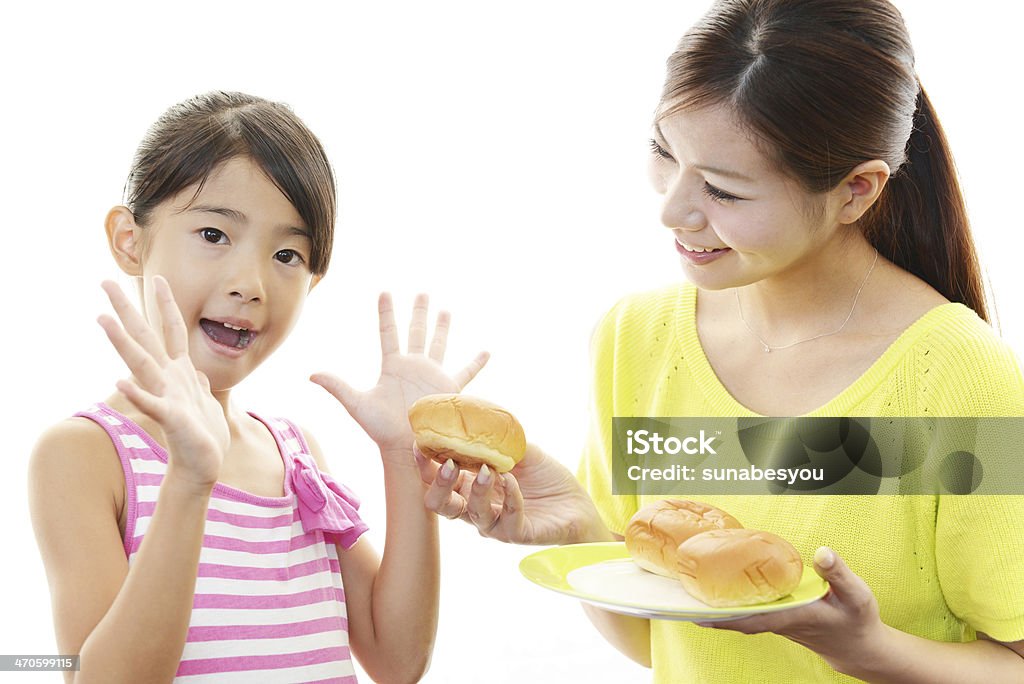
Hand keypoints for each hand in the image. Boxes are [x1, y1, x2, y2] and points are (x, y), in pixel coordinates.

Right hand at [98, 277, 227, 487]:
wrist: (203, 467)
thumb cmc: (203, 434)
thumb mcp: (206, 400)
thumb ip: (198, 383)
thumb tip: (198, 372)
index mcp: (179, 372)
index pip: (171, 330)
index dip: (166, 304)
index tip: (157, 277)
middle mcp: (168, 379)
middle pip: (145, 338)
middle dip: (127, 310)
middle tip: (104, 282)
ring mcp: (166, 397)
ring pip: (141, 364)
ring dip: (123, 343)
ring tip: (103, 320)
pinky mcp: (171, 418)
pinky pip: (152, 405)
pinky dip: (137, 394)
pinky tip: (120, 383)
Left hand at [311, 293, 488, 455]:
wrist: (407, 448)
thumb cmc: (381, 429)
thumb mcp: (357, 405)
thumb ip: (337, 387)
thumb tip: (310, 374)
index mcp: (393, 366)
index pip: (389, 332)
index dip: (386, 313)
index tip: (385, 292)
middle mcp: (413, 366)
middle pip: (416, 332)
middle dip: (419, 312)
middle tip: (423, 293)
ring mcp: (432, 375)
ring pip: (439, 344)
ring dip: (442, 328)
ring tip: (446, 311)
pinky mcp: (449, 389)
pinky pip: (466, 372)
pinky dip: (476, 363)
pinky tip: (487, 351)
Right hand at [417, 443, 612, 545]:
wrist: (577, 504)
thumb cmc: (545, 478)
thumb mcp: (520, 450)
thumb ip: (497, 438)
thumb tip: (475, 413)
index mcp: (470, 486)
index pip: (436, 479)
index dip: (425, 465)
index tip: (420, 444)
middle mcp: (477, 507)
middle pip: (441, 505)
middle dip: (439, 484)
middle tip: (449, 464)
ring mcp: (496, 524)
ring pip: (472, 514)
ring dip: (477, 490)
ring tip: (489, 470)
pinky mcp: (517, 534)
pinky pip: (507, 521)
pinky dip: (510, 498)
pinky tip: (513, 480)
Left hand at [695, 547, 886, 675]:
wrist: (859, 647)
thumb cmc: (856, 620)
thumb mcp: (856, 594)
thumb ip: (838, 573)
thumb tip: (822, 553)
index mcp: (793, 617)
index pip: (751, 619)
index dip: (723, 616)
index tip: (697, 611)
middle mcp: (779, 622)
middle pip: (736, 619)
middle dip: (708, 611)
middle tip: (679, 598)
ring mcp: (776, 622)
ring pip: (739, 616)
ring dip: (716, 607)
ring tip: (689, 591)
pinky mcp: (777, 618)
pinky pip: (748, 613)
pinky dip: (731, 605)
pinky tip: (719, 590)